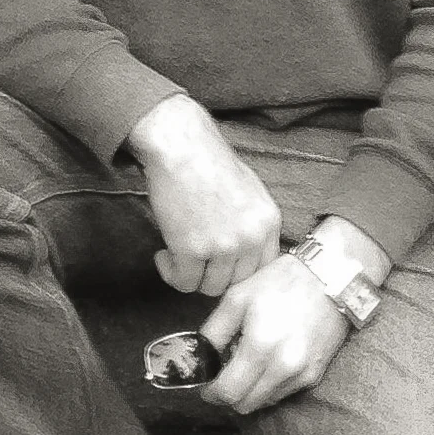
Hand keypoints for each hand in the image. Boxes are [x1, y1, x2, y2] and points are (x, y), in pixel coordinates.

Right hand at [128, 95, 280, 297]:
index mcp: (270, 221)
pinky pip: (183, 282)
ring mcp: (224, 245)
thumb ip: (253, 227)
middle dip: (213, 275)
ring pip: (209, 287)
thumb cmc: (211, 164)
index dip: (238, 271)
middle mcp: (252, 236)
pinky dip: (170, 272)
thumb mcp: (250, 193)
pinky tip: (164, 253)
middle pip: (236, 282)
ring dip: (192, 275)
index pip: (262, 269)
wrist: (182, 147)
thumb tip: (246, 260)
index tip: (220, 266)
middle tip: (196, 260)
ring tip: (178, 253)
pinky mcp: (192, 250)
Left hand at [197, 254, 349, 413]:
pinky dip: (272, 382)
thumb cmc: (283, 280)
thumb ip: (214, 330)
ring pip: (264, 401)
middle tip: (228, 369)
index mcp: (260, 345)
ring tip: (253, 359)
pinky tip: (273, 356)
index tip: (208, 382)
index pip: (227, 392)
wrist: (333, 274)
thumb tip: (201, 357)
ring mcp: (301, 373)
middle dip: (230, 392)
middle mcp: (283, 366)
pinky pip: (284, 391)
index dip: (211, 392)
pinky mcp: (315, 374)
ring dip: (252, 388)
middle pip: (244, 404)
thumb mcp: (239, 295)